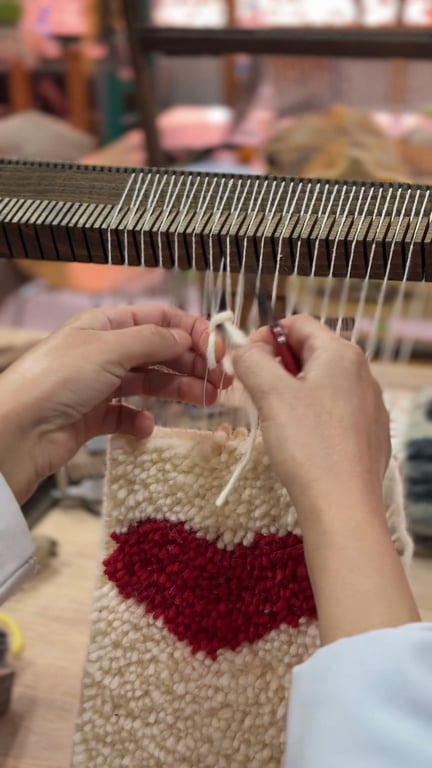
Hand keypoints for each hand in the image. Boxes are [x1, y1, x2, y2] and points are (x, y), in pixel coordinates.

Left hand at [0, 305, 225, 503]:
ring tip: (205, 402)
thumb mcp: (109, 349)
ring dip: (178, 390)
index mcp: (104, 325)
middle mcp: (103, 351)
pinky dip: (142, 421)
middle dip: (192, 363)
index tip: (218, 350)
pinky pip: (128, 415)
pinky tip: (147, 427)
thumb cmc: (56, 380)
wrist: (18, 431)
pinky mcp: (94, 417)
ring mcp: (99, 385)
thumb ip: (153, 340)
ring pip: (149, 383)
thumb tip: (186, 336)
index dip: (191, 332)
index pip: (158, 320)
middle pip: (159, 352)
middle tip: (221, 381)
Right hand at [233, 316, 418, 642]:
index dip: (263, 337)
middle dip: (275, 369)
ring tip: (275, 422)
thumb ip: (250, 360)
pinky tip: (300, 441)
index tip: (244, 365)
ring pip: (318, 383)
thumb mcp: (270, 395)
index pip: (295, 324)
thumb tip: (239, 347)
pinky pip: (332, 409)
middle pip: (308, 353)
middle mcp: (361, 372)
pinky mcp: (368, 432)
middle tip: (256, 396)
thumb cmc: (307, 446)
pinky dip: (310, 416)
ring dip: (290, 393)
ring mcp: (368, 404)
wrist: (342, 506)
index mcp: (341, 354)